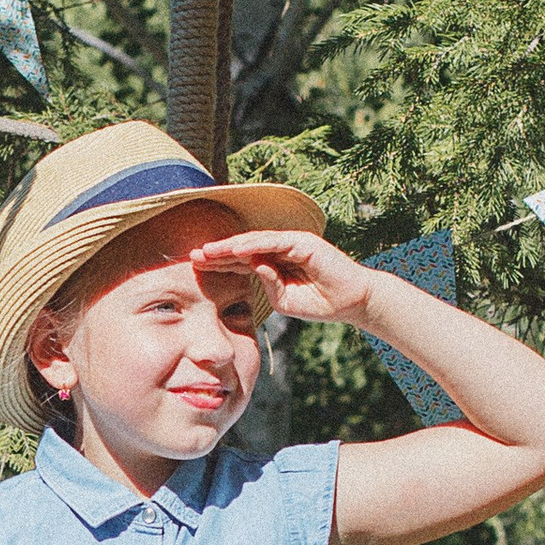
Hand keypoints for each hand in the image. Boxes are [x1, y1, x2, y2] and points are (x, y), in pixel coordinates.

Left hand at [192, 228, 371, 322]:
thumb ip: (267, 285)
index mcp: (272, 264)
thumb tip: (252, 266)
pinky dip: (255, 245)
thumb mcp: (284, 300)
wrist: (351, 302)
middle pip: (242, 248)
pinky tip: (237, 249)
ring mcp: (291, 243)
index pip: (240, 260)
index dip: (218, 262)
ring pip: (254, 242)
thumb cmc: (320, 302)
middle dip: (218, 252)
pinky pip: (275, 242)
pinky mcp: (303, 242)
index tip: (195, 266)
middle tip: (193, 254)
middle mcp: (278, 250)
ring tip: (209, 251)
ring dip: (230, 246)